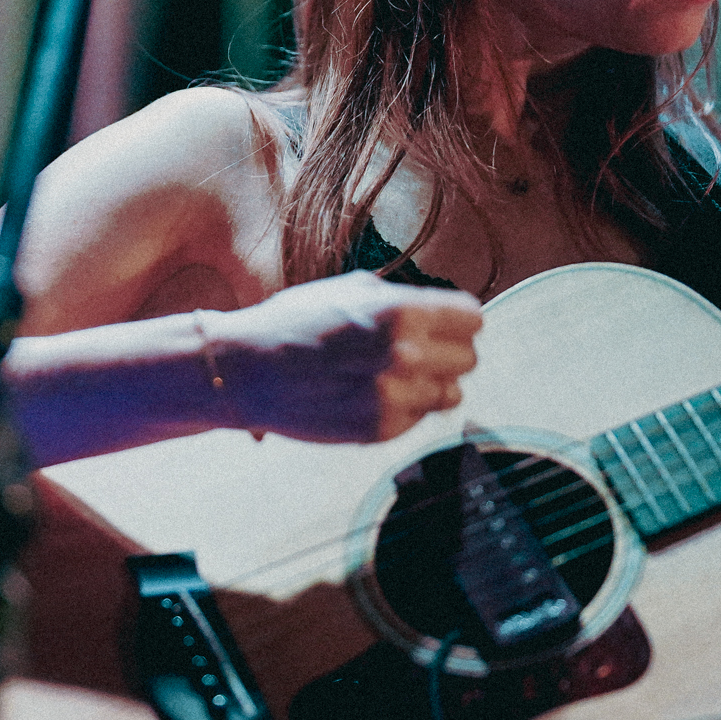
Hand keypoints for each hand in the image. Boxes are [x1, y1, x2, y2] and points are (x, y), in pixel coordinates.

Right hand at [204, 272, 481, 442]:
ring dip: (431, 383)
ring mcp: (396, 396)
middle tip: (418, 350)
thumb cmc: (296, 323)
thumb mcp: (351, 290)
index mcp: (402, 312)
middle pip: (468, 358)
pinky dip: (407, 407)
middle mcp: (406, 355)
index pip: (472, 318)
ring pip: (451, 392)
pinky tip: (375, 393)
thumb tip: (440, 308)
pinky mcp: (382, 429)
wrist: (248, 370)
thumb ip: (403, 299)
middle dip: (447, 352)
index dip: (458, 319)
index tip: (445, 324)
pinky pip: (421, 417)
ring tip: (397, 375)